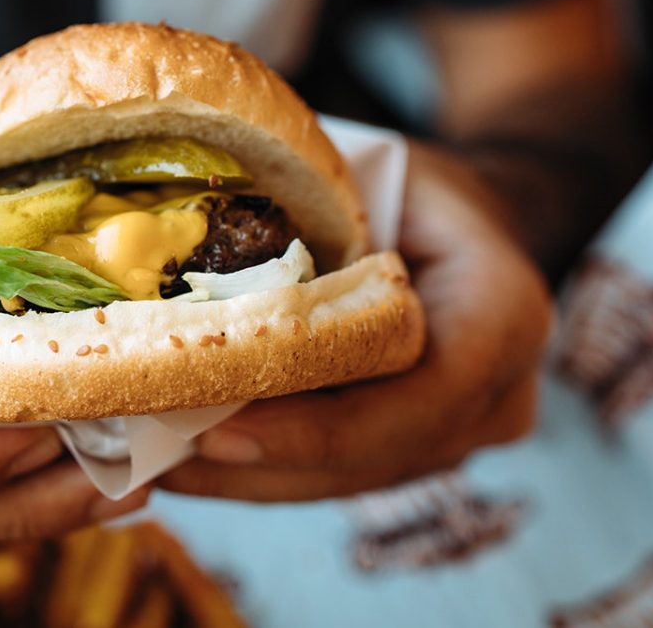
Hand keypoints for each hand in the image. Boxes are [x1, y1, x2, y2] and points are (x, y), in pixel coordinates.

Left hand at [159, 143, 552, 499]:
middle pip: (369, 457)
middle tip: (154, 461)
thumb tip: (165, 236)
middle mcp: (497, 393)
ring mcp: (462, 434)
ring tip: (153, 467)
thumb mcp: (364, 172)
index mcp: (500, 313)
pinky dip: (263, 471)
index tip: (215, 433)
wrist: (468, 220)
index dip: (314, 428)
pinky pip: (338, 474)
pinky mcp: (420, 449)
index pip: (414, 396)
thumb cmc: (405, 183)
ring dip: (246, 481)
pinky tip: (190, 462)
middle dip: (257, 465)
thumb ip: (299, 211)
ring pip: (346, 480)